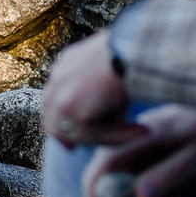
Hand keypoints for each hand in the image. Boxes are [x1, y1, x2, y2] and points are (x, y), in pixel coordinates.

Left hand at [43, 32, 138, 149]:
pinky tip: (142, 131)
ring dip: (107, 138)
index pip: (56, 100)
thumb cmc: (136, 54)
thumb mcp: (114, 72)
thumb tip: (112, 119)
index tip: (72, 140)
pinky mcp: (71, 108)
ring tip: (137, 133)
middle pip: (53, 121)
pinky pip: (93, 135)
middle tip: (79, 150)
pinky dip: (119, 137)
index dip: (64, 122)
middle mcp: (59, 78)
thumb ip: (102, 95)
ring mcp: (61, 94)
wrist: (138, 46)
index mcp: (67, 65)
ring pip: (77, 133)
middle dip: (69, 138)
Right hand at [82, 105, 195, 196]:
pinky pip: (139, 182)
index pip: (110, 155)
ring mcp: (144, 146)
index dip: (95, 182)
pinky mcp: (152, 157)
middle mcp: (140, 136)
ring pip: (125, 180)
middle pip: (111, 172)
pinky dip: (152, 196)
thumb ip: (166, 175)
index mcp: (149, 128)